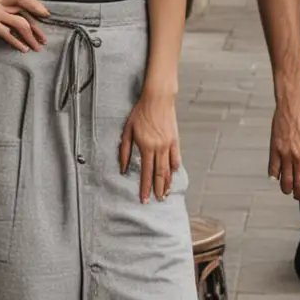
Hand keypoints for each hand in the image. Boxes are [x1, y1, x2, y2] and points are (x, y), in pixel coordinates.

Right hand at [0, 0, 46, 51]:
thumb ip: (12, 10)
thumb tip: (34, 21)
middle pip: (22, 0)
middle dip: (37, 9)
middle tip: (47, 16)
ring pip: (19, 22)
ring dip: (31, 35)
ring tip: (38, 45)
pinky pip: (8, 34)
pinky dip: (18, 42)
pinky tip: (24, 48)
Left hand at [120, 86, 180, 201]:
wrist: (158, 99)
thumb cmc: (140, 113)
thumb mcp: (128, 131)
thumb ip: (125, 151)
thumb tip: (123, 168)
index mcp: (146, 147)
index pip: (145, 173)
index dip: (144, 188)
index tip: (143, 199)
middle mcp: (159, 148)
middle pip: (159, 175)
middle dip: (157, 189)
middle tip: (156, 201)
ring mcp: (169, 145)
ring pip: (168, 169)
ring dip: (167, 183)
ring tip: (165, 193)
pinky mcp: (175, 140)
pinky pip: (175, 158)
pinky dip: (174, 168)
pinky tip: (173, 175)